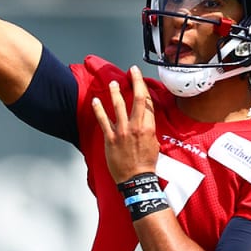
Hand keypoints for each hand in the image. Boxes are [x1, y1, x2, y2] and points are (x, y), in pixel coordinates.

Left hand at [91, 65, 160, 182]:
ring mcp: (123, 131)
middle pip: (138, 99)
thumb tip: (145, 122)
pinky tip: (95, 101)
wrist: (137, 179)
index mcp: (149, 127)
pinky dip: (98, 109)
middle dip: (135, 82)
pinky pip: (103, 120)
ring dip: (115, 92)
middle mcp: (137, 126)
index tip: (141, 79)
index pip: (148, 103)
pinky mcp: (111, 138)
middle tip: (132, 71)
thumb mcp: (154, 144)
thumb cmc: (146, 164)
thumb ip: (149, 130)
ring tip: (112, 84)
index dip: (144, 88)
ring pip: (119, 106)